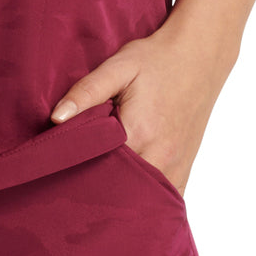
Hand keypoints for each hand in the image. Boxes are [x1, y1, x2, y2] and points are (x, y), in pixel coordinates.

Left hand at [47, 24, 233, 196]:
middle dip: (100, 190)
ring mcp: (177, 167)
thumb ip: (87, 92)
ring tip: (101, 189)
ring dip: (124, 197)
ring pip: (145, 199)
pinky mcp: (185, 169)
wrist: (200, 57)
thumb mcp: (118, 67)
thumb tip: (55, 118)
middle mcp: (161, 157)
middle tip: (76, 185)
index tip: (61, 173)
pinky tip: (130, 191)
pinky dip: (147, 198)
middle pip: (123, 189)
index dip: (78, 172)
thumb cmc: (156, 59)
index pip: (100, 169)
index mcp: (139, 132)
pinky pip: (165, 197)